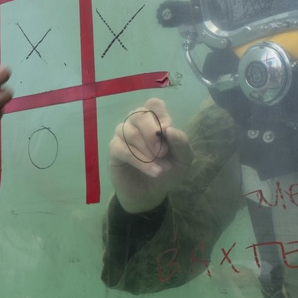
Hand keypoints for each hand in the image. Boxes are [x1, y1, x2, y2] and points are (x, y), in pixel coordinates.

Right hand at [108, 97, 191, 212]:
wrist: (152, 193)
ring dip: (148, 151)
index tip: (167, 132)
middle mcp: (136, 123)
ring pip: (130, 132)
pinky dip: (139, 161)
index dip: (160, 115)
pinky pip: (122, 149)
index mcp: (154, 120)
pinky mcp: (114, 150)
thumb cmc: (167, 171)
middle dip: (153, 134)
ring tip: (161, 168)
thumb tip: (170, 129)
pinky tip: (153, 171)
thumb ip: (181, 143)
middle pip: (139, 114)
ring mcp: (123, 134)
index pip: (153, 104)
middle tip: (164, 153)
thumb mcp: (183, 160)